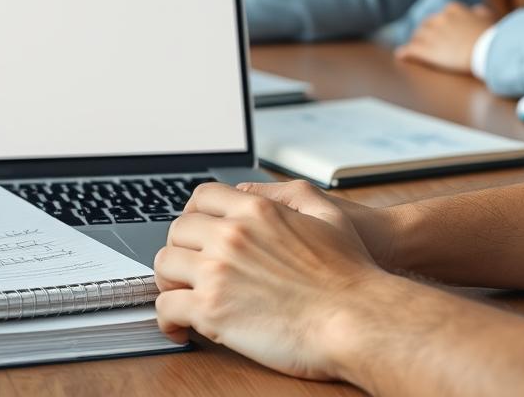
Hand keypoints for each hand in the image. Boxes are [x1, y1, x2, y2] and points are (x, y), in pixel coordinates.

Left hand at [153, 183, 387, 380]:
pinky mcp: (211, 311)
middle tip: (186, 271)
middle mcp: (230, 236)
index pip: (201, 199)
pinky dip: (168, 319)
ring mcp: (217, 272)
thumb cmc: (351, 274)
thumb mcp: (325, 214)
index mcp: (255, 211)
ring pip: (164, 266)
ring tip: (181, 297)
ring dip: (169, 282)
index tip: (194, 235)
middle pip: (177, 232)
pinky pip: (168, 307)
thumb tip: (251, 196)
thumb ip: (285, 197)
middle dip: (180, 251)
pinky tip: (179, 327)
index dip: (194, 217)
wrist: (358, 318)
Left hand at [396, 2, 496, 75]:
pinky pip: (411, 49)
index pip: (440, 15)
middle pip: (426, 25)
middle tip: (423, 41)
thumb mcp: (488, 18)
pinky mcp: (426, 49)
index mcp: (453, 9)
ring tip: (413, 49)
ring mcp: (431, 34)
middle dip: (424, 33)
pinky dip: (405, 52)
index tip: (438, 31)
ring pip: (417, 36)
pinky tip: (401, 56)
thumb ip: (479, 12)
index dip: (438, 25)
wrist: (487, 51)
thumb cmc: (490, 37)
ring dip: (415, 42)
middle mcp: (440, 19)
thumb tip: (476, 10)